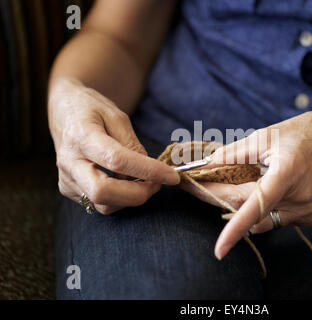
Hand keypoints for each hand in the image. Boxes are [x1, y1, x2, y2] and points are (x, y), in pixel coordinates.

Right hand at [49, 78, 179, 213]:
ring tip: (146, 181)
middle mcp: (69, 162)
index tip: (172, 176)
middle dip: (137, 195)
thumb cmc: (92, 110)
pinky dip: (121, 199)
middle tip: (158, 184)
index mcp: (81, 137)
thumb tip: (148, 172)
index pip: (117, 161)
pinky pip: (100, 205)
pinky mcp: (70, 190)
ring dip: (131, 199)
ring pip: (103, 205)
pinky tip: (129, 184)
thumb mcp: (117, 116)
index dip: (148, 171)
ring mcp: (67, 179)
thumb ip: (132, 144)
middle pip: (102, 193)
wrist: (64, 112)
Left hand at [183, 105, 311, 259]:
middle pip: (251, 210)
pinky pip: (275, 219)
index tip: (219, 250)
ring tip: (241, 181)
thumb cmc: (303, 133)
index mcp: (288, 173)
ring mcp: (307, 211)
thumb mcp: (266, 135)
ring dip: (244, 204)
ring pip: (262, 218)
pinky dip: (264, 207)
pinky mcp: (310, 218)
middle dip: (224, 198)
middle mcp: (300, 198)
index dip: (235, 229)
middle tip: (203, 184)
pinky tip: (271, 188)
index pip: (257, 206)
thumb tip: (206, 166)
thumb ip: (233, 154)